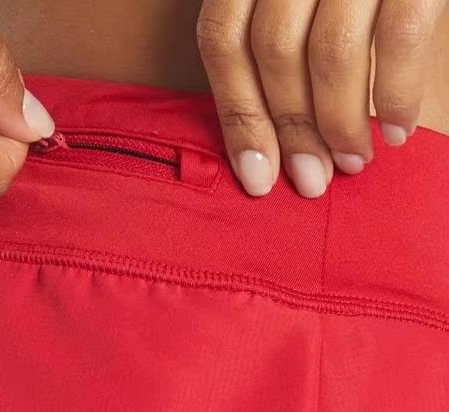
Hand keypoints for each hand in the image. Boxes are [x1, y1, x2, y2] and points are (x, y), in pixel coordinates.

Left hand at [197, 0, 446, 197]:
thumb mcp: (288, 0)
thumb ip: (269, 44)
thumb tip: (270, 141)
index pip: (222, 41)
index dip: (238, 117)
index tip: (257, 179)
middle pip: (275, 52)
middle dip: (293, 131)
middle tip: (312, 181)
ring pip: (331, 52)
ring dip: (340, 124)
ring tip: (352, 161)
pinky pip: (400, 35)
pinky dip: (398, 93)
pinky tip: (397, 131)